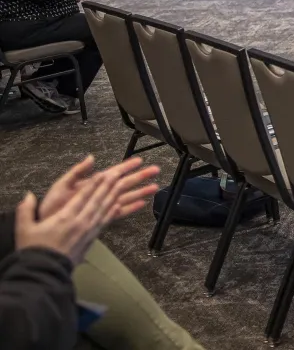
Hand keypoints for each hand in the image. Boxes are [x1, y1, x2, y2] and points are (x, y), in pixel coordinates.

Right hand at [16, 173, 121, 264]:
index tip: (101, 173)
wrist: (43, 273)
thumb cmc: (33, 250)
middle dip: (107, 185)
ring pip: (103, 209)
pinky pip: (104, 222)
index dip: (92, 184)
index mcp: (64, 217)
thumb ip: (25, 211)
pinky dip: (112, 213)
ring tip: (122, 184)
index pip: (82, 196)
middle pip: (96, 200)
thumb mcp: (24, 229)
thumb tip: (28, 195)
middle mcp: (79, 222)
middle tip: (118, 173)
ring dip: (113, 195)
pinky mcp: (91, 240)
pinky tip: (118, 206)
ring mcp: (87, 231)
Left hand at [41, 156, 158, 223]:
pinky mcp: (99, 218)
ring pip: (124, 197)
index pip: (113, 173)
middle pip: (124, 184)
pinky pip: (119, 213)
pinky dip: (130, 208)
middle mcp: (98, 194)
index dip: (127, 166)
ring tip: (154, 187)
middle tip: (156, 170)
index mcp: (90, 184)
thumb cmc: (50, 207)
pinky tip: (142, 205)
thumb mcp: (61, 186)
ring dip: (140, 192)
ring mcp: (100, 206)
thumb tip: (91, 158)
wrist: (44, 228)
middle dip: (140, 177)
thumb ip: (77, 172)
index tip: (140, 160)